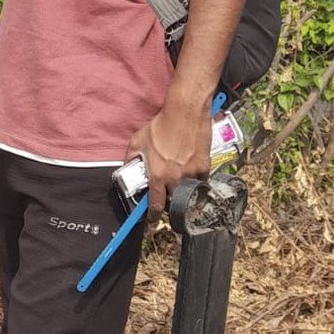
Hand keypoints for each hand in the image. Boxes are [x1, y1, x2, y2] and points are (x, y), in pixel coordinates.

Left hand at [126, 96, 210, 216]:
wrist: (185, 113)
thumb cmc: (160, 126)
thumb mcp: (137, 141)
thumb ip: (132, 158)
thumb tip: (128, 168)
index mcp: (158, 175)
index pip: (156, 205)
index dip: (153, 217)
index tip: (151, 221)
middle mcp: (176, 179)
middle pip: (173, 203)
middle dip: (169, 203)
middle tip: (165, 196)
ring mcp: (192, 174)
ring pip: (188, 193)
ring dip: (182, 192)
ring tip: (177, 182)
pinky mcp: (205, 167)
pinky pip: (200, 181)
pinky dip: (195, 180)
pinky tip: (189, 170)